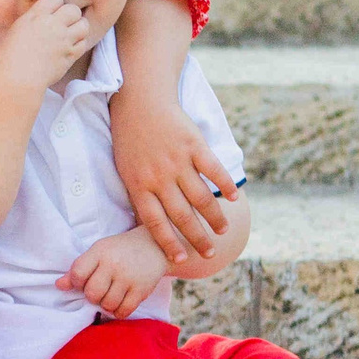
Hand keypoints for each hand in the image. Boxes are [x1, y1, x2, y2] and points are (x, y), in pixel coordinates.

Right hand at [0, 0, 95, 95]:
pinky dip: (78, 44)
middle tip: (64, 23)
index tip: (52, 14)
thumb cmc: (10, 55)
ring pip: (83, 25)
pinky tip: (69, 47)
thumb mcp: (18, 28)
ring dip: (78, 28)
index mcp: (36, 16)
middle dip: (70, 15)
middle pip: (73, 9)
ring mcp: (63, 40)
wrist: (17, 77)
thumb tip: (49, 15)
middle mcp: (52, 25)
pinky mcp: (69, 55)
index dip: (56, 5)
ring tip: (70, 34)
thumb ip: (35, 18)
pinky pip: (83, 43)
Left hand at [59, 229, 168, 319]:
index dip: (76, 283)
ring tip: (110, 295)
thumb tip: (59, 285)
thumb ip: (79, 269)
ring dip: (106, 304)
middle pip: (92, 293)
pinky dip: (118, 312)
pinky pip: (124, 311)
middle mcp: (114, 264)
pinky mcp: (142, 290)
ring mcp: (129, 278)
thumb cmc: (120, 251)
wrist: (155, 246)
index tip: (83, 282)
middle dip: (92, 296)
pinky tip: (120, 302)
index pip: (77, 273)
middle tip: (99, 290)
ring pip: (107, 304)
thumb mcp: (98, 252)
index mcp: (100, 252)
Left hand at [109, 91, 237, 263]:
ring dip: (214, 217)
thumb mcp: (126, 170)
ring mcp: (177, 161)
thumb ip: (140, 195)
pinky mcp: (193, 144)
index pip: (155, 223)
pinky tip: (233, 197)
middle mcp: (159, 177)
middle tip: (209, 253)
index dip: (169, 243)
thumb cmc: (131, 139)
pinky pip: (213, 169)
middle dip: (197, 238)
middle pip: (182, 216)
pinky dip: (225, 184)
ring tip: (222, 230)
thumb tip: (151, 225)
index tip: (182, 259)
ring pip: (200, 197)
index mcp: (139, 185)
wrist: (140, 100)